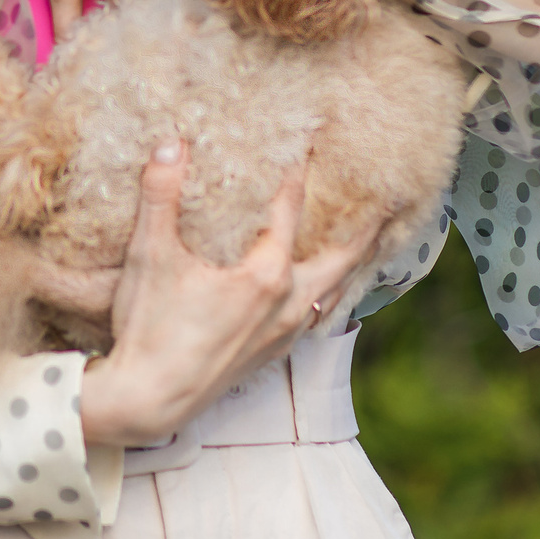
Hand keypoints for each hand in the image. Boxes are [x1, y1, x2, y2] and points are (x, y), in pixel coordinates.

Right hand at [78, 144, 387, 449]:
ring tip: (367, 242)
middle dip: (365, 228)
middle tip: (390, 201)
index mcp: (264, 273)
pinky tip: (321, 289)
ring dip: (351, 262)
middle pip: (341, 257)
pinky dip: (328, 293)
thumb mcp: (148, 254)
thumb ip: (160, 194)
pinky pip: (316, 315)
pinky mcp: (272, 352)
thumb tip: (170, 142)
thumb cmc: (148, 327)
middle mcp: (287, 302)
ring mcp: (283, 331)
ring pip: (333, 289)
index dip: (296, 170)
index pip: (288, 207)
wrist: (148, 400)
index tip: (310, 138)